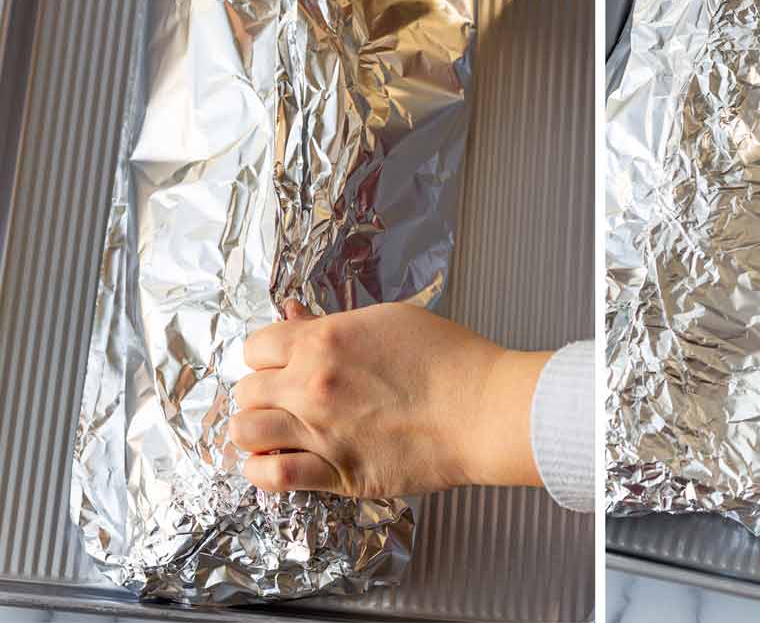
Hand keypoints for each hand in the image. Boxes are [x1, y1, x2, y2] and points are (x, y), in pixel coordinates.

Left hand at [230, 300, 550, 496]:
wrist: (482, 409)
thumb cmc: (448, 359)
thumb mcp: (388, 320)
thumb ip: (332, 322)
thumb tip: (293, 315)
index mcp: (322, 341)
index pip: (256, 345)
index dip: (266, 354)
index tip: (281, 363)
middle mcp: (311, 386)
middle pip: (245, 390)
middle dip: (261, 392)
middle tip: (284, 397)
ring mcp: (320, 432)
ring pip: (244, 432)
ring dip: (254, 430)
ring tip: (276, 431)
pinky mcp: (337, 474)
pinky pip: (271, 478)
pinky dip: (261, 472)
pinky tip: (276, 463)